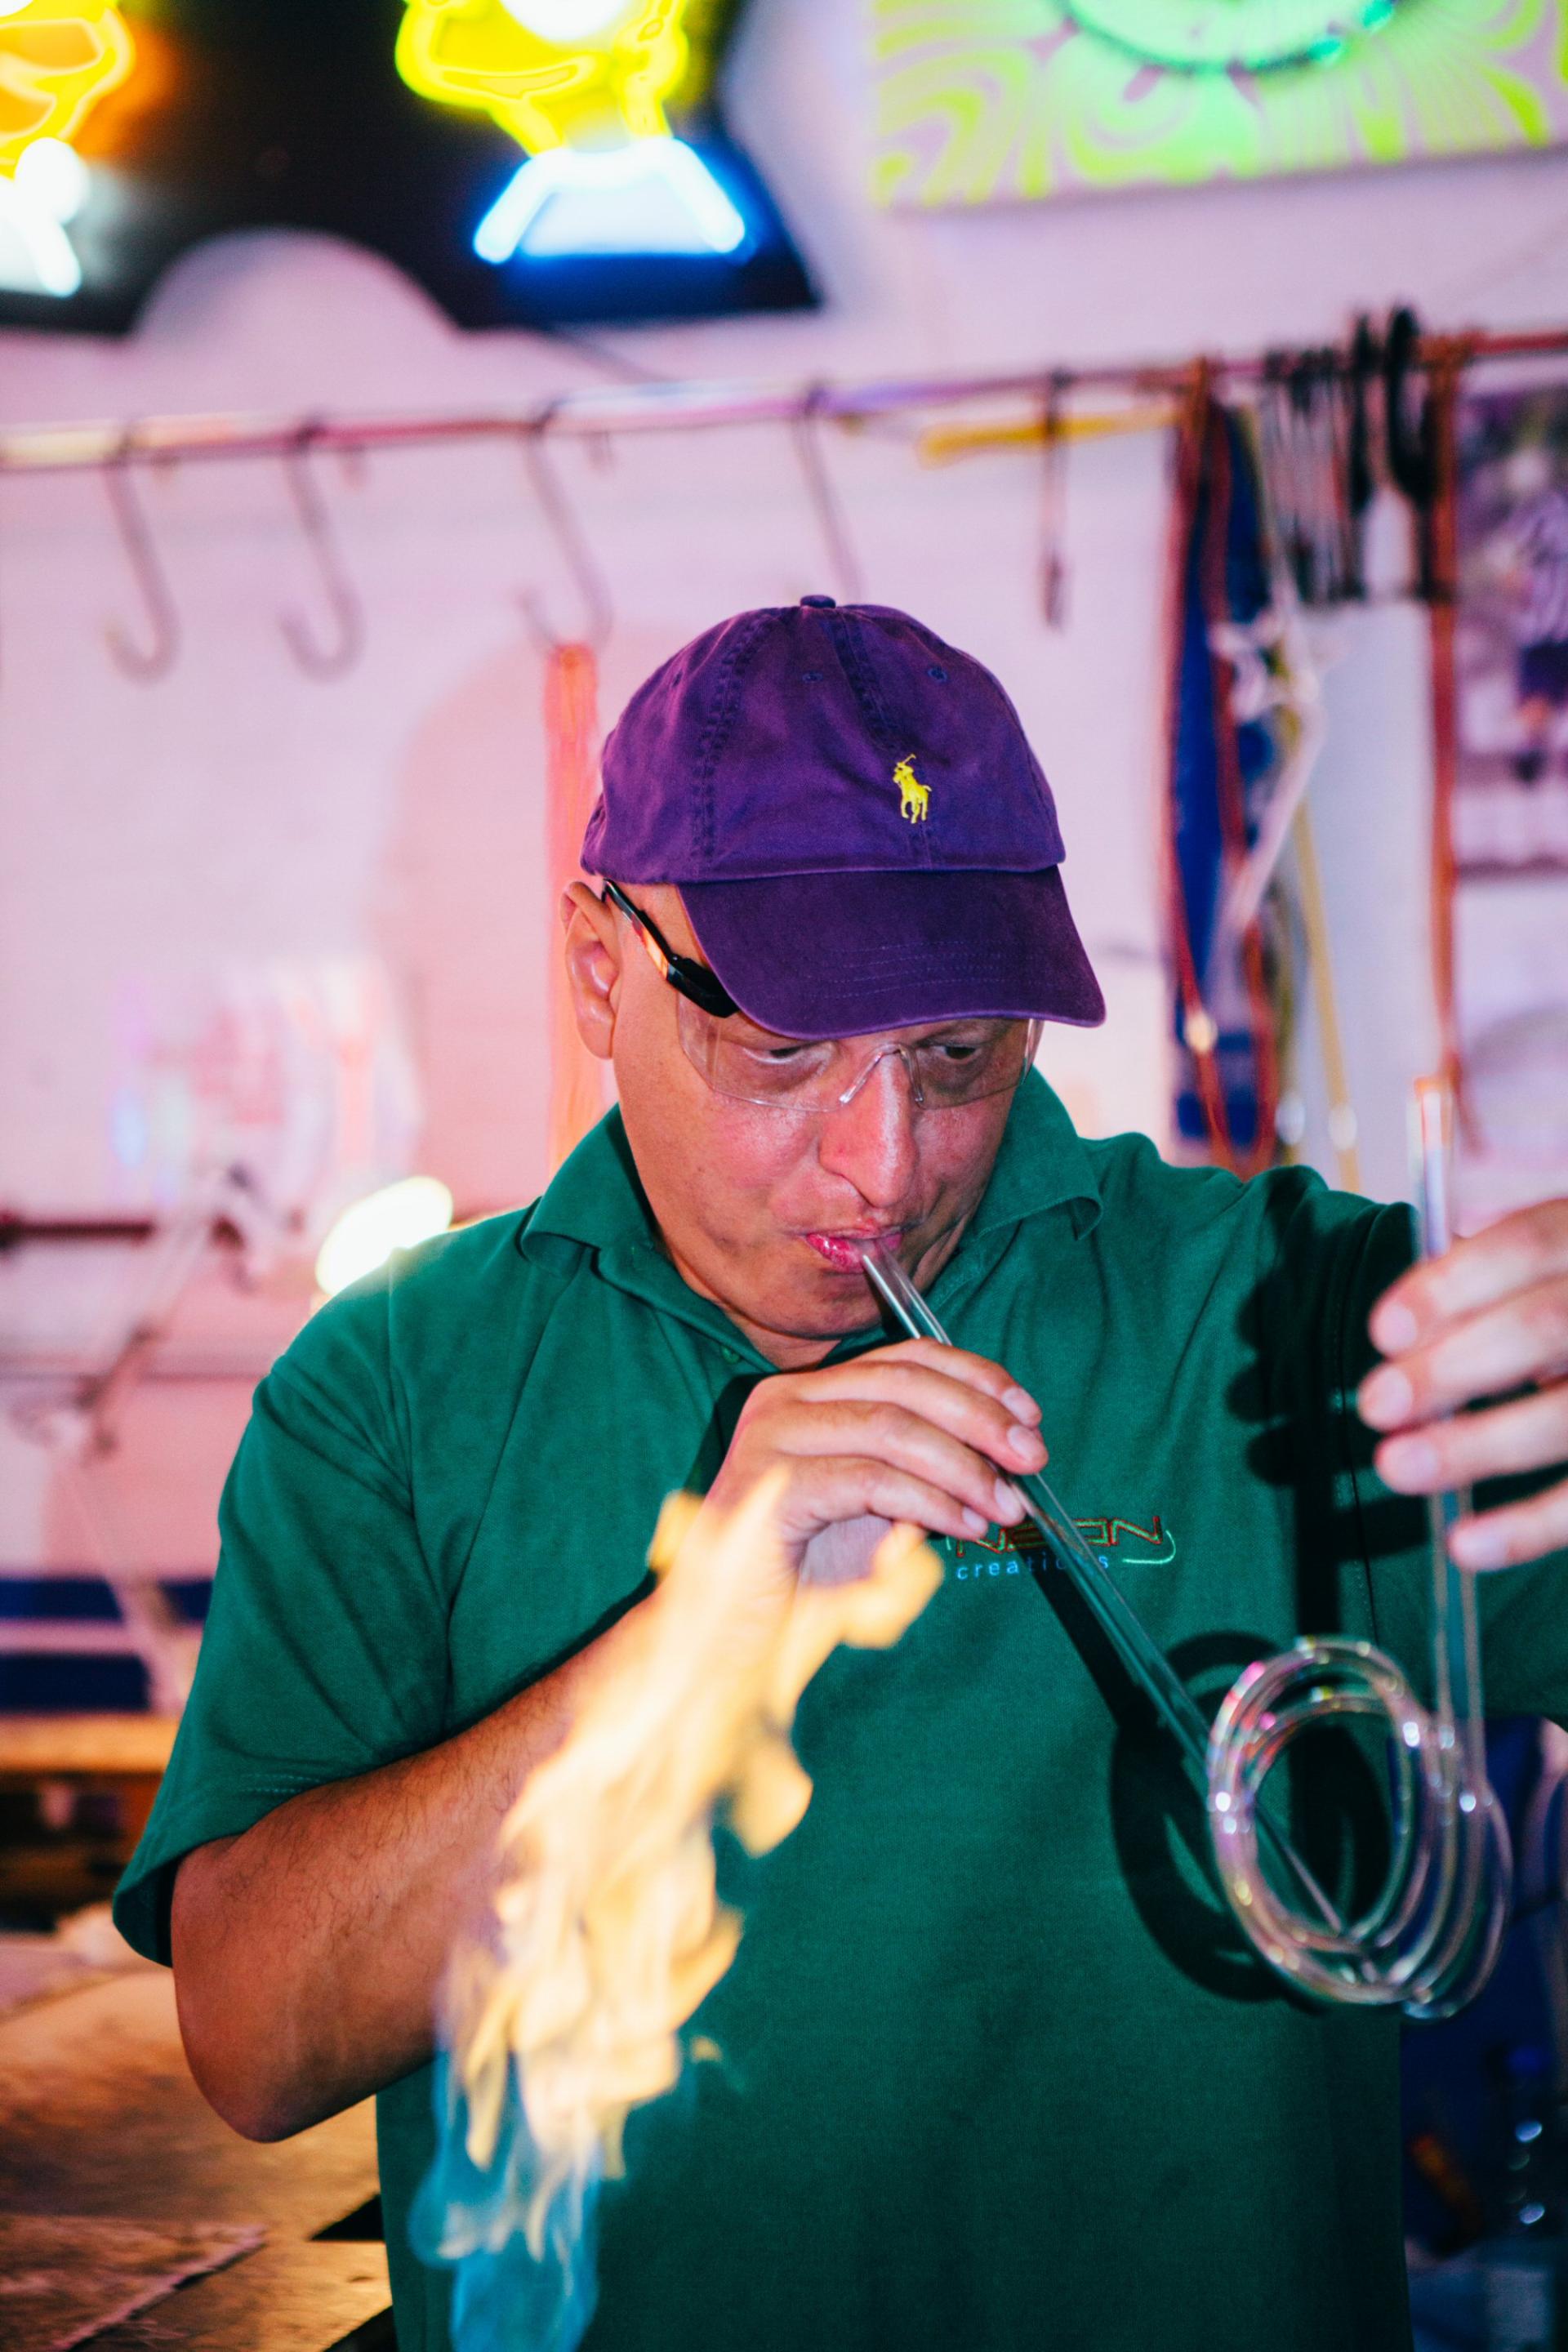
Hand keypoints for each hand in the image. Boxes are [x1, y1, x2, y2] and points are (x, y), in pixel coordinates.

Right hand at [705, 1339, 1044, 1583]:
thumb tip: (1006, 1448)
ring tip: (1005, 1507)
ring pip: (891, 1426)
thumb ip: (927, 1470)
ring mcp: (770, 1439)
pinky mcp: (769, 1487)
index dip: (976, 1378)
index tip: (1030, 1415)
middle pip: (903, 1383)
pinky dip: (931, 1500)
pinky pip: (871, 1479)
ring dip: (964, 1466)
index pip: (905, 1359)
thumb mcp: (882, 1510)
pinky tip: (964, 1526)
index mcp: (808, 1393)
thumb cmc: (807, 1579)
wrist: (733, 1644)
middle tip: (1033, 1459)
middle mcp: (783, 1401)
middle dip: (982, 1418)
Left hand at [1360, 1199, 1567, 1568]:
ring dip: (1478, 1445)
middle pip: (1547, 1325)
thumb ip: (1492, 1274)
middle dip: (1452, 1367)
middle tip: (1376, 1405)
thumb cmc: (1564, 1304)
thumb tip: (1405, 1335)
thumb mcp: (1546, 1267)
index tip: (1383, 1332)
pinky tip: (1466, 1545)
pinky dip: (1530, 1528)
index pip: (1530, 1241)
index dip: (1453, 1285)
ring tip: (1397, 1467)